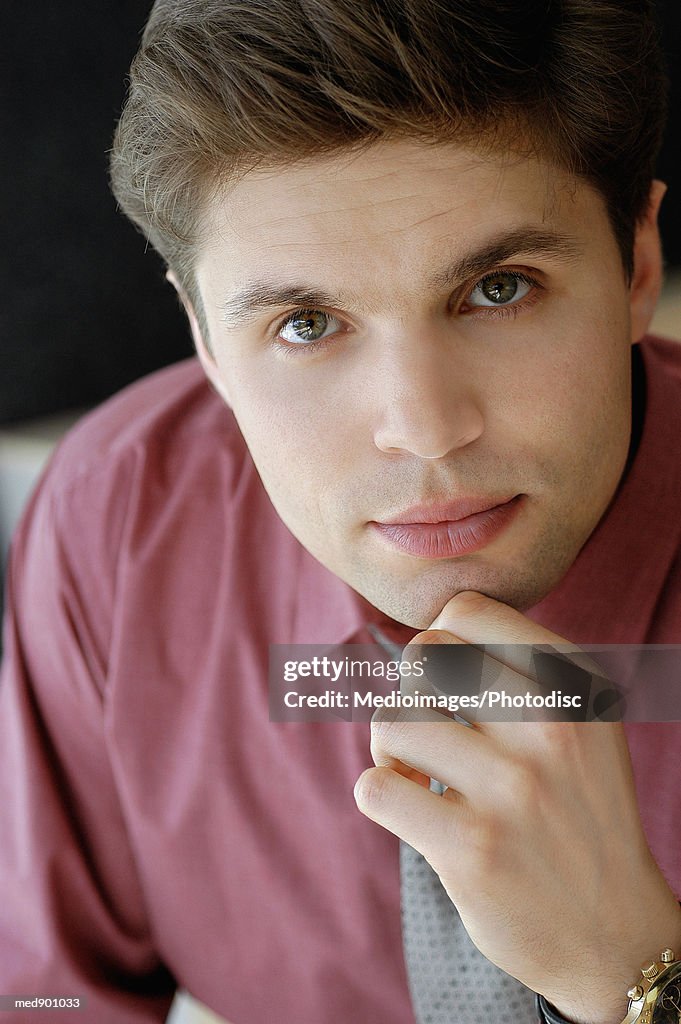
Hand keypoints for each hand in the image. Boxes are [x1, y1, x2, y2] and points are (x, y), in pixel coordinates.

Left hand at [354, 591, 680, 1023]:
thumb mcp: (581, 724)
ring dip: (389, 748)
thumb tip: (428, 633)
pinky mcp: (473, 848)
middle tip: (432, 732)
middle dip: (412, 692)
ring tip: (415, 774)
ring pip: (391, 720)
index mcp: (576, 684)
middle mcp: (552, 726)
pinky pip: (374, 788)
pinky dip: (380, 795)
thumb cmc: (576, 812)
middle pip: (424, 656)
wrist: (615, 934)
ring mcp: (514, 788)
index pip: (466, 610)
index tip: (449, 687)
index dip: (439, 642)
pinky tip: (412, 810)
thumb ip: (519, 669)